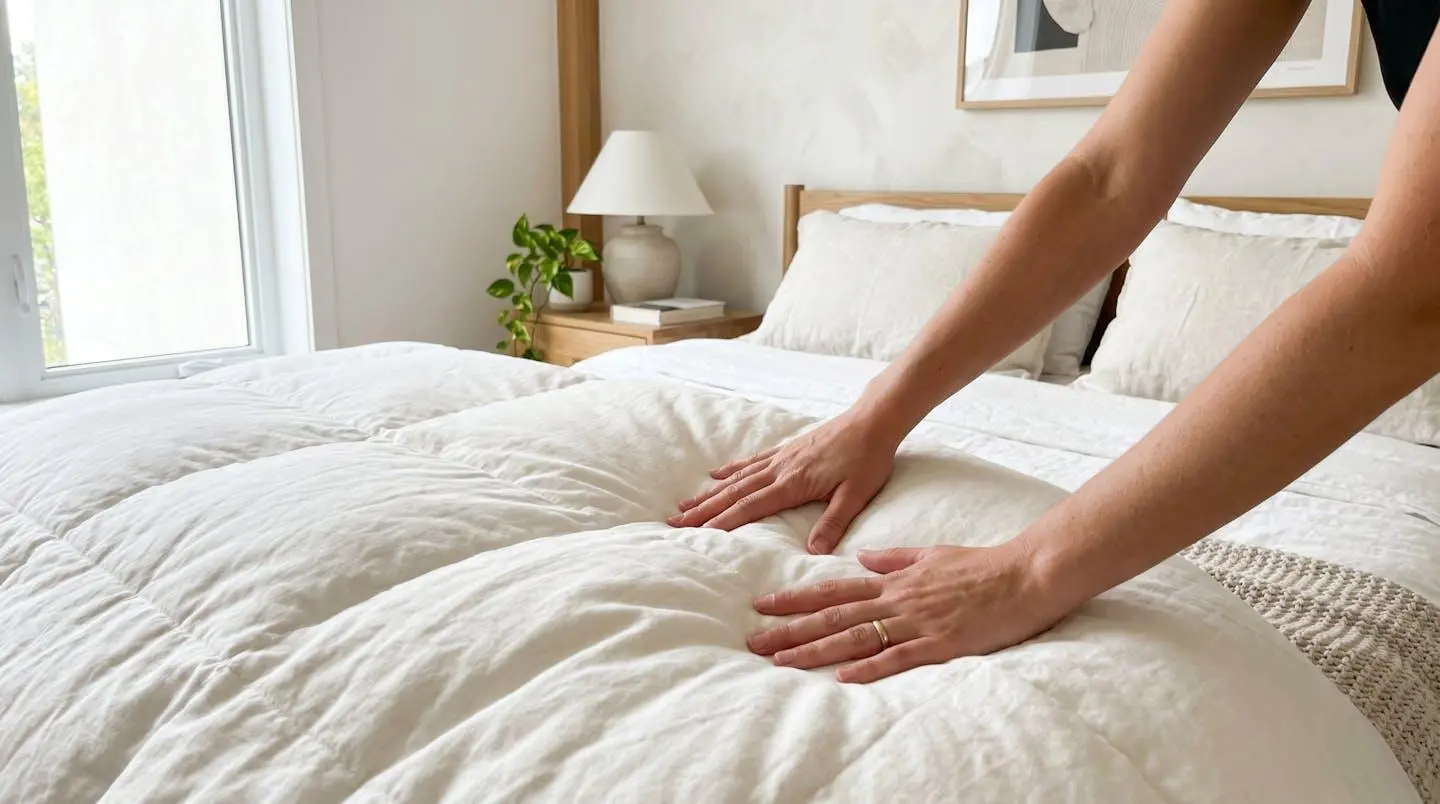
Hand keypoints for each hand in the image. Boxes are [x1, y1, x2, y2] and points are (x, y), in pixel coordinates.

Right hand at [667, 413, 897, 552]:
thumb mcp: (856, 495)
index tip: (699, 534)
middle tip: (675, 522)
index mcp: (793, 484)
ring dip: (709, 493)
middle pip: (734, 493)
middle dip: (704, 509)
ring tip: (685, 505)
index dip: (724, 521)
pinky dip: (731, 469)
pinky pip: (751, 461)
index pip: (751, 507)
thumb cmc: (868, 459)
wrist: (873, 421)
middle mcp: (780, 470)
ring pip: (737, 478)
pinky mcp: (787, 450)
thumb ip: (834, 523)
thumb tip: (814, 552)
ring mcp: (781, 458)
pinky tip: (716, 474)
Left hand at [745, 544, 1064, 682]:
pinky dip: (870, 666)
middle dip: (791, 629)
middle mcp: (897, 600)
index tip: (763, 604)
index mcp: (894, 580)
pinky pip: (899, 656)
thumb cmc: (982, 565)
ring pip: (857, 636)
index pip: (834, 589)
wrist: (1026, 574)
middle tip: (755, 641)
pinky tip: (843, 676)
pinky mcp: (941, 643)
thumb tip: (861, 557)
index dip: (796, 598)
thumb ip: (894, 558)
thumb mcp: (930, 554)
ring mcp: (918, 621)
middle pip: (834, 615)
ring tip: (782, 661)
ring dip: (817, 649)